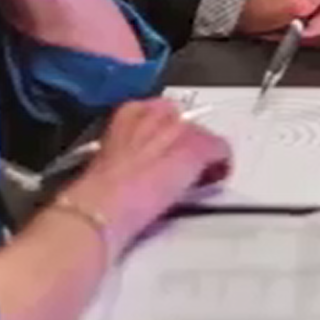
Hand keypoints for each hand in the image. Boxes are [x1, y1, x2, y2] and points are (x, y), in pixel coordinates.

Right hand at [68, 100, 231, 250]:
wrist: (103, 208)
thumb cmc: (98, 193)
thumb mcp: (111, 159)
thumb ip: (129, 151)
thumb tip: (142, 164)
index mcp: (130, 112)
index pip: (162, 113)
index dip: (168, 137)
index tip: (167, 154)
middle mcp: (157, 112)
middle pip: (186, 121)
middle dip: (186, 144)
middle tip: (183, 170)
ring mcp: (179, 128)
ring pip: (204, 134)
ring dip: (203, 155)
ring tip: (197, 178)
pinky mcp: (196, 148)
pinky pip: (220, 149)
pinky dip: (221, 164)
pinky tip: (215, 178)